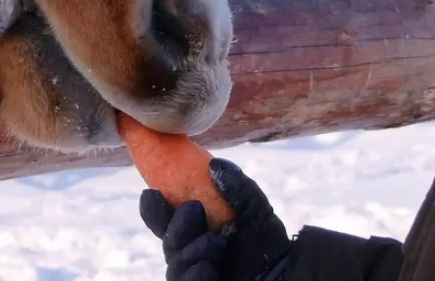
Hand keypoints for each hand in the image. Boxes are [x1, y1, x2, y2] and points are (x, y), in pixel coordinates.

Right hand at [139, 158, 293, 280]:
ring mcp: (193, 274)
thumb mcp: (255, 208)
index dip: (152, 208)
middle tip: (194, 208)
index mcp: (194, 229)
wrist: (283, 272)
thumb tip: (214, 165)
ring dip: (192, 251)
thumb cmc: (267, 241)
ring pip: (175, 265)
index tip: (151, 193)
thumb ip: (237, 186)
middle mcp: (189, 252)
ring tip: (218, 245)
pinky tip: (209, 268)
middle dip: (177, 224)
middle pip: (168, 240)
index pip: (162, 220)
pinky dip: (194, 276)